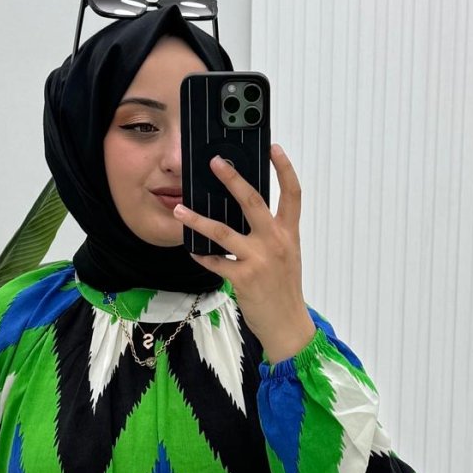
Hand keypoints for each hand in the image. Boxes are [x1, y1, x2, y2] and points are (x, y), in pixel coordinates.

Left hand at [173, 144, 315, 363]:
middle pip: (252, 201)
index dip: (284, 169)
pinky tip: (190, 248)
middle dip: (232, 179)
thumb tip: (248, 215)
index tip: (274, 148)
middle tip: (215, 162)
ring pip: (222, 232)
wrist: (287, 325)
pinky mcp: (243, 278)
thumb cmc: (284, 290)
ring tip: (179, 209)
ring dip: (197, 219)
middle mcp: (275, 242)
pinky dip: (201, 255)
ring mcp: (258, 260)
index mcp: (288, 234)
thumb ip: (272, 234)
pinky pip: (215, 262)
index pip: (292, 194)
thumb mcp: (286, 257)